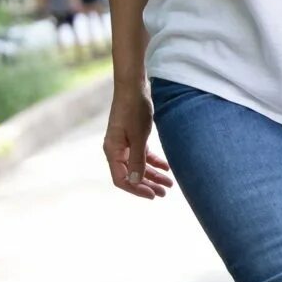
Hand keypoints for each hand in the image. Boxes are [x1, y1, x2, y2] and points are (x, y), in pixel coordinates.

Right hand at [102, 83, 173, 198]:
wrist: (133, 86)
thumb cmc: (134, 109)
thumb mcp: (138, 137)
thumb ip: (137, 160)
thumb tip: (136, 182)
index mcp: (112, 151)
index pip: (121, 179)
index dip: (137, 189)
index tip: (153, 195)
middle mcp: (116, 150)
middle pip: (131, 175)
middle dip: (148, 185)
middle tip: (165, 193)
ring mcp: (123, 144)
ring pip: (138, 166)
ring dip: (153, 175)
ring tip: (169, 184)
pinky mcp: (132, 137)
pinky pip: (142, 155)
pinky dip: (153, 162)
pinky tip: (166, 168)